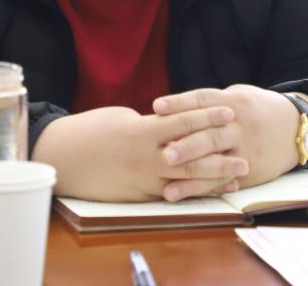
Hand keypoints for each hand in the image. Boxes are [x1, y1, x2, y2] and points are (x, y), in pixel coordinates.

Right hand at [31, 106, 250, 202]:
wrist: (62, 158)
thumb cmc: (89, 130)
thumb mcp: (121, 117)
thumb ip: (150, 124)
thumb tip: (171, 126)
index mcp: (143, 131)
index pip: (183, 121)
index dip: (208, 116)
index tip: (229, 112)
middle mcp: (146, 157)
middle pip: (192, 156)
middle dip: (220, 156)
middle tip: (245, 156)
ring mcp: (143, 180)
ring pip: (185, 180)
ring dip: (212, 179)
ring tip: (235, 178)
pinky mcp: (137, 196)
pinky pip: (170, 194)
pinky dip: (190, 192)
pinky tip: (207, 192)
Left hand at [153, 85, 300, 192]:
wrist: (298, 128)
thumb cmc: (259, 109)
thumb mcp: (240, 96)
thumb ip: (212, 103)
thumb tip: (175, 108)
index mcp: (236, 104)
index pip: (204, 100)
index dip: (180, 103)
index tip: (157, 107)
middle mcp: (240, 127)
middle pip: (210, 135)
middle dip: (186, 145)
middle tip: (162, 153)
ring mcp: (245, 151)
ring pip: (216, 162)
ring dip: (190, 175)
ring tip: (166, 185)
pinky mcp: (249, 171)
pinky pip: (223, 181)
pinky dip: (201, 189)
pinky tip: (181, 194)